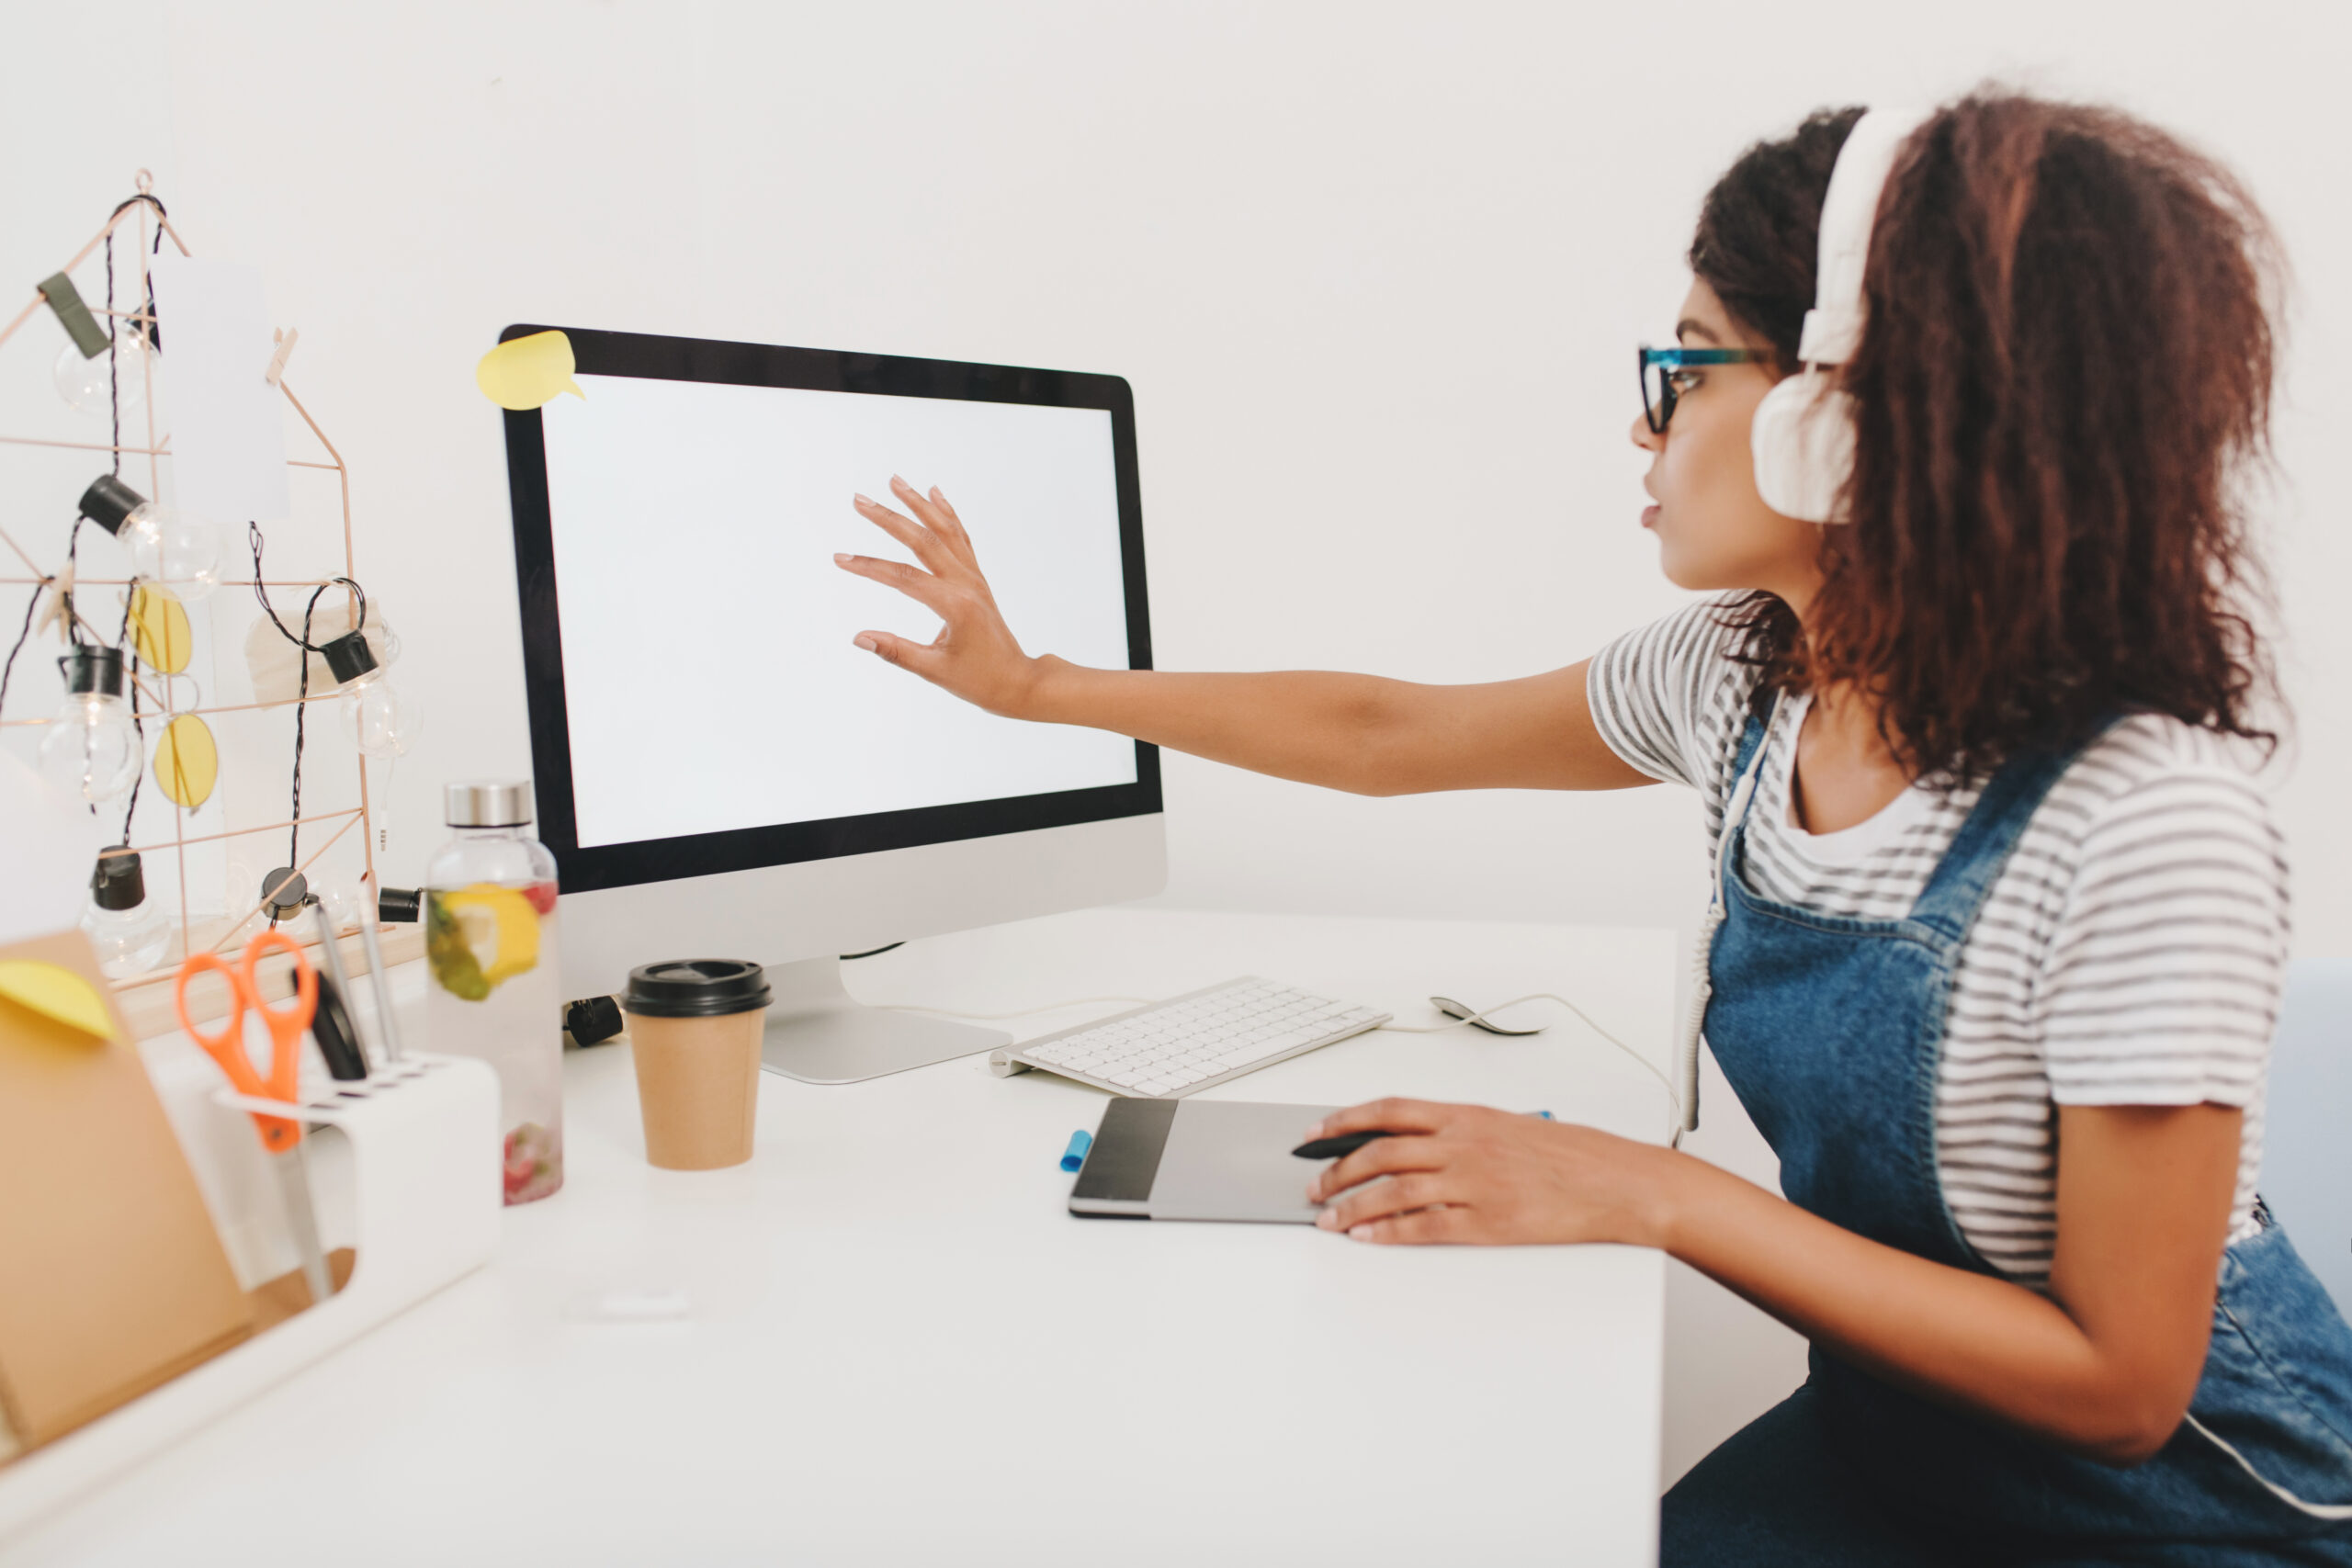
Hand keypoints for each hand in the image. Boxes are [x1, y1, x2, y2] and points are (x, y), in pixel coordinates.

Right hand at [834, 476, 1044, 716]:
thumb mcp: (934, 671)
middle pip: (922, 540)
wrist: (1017, 680)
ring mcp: (973, 577)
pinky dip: (946, 513)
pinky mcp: (976, 578)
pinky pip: (960, 537)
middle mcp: (966, 583)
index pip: (904, 578)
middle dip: (888, 518)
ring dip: (917, 504)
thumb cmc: (979, 679)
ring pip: (943, 531)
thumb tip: (858, 638)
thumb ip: (896, 652)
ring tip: (894, 480)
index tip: (840, 559)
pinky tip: (933, 493)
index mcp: (955, 605)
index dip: (869, 566)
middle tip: (858, 500)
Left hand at [1303, 1098, 1677, 1245]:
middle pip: (1380, 1153)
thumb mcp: (1509, 1125)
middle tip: (1314, 1184)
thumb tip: (1416, 1144)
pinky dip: (1387, 1233)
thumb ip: (1461, 1132)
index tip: (1317, 1133)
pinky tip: (1367, 1237)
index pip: (1390, 1112)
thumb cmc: (1570, 1154)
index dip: (1345, 1121)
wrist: (1615, 1181)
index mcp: (1467, 1117)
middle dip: (1337, 1169)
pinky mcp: (1486, 1222)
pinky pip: (1423, 1228)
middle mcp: (1463, 1145)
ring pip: (1393, 1191)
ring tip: (1329, 1218)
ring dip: (1352, 1206)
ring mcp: (1473, 1184)